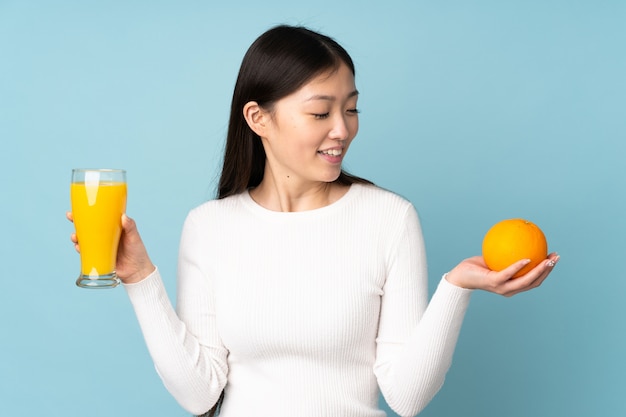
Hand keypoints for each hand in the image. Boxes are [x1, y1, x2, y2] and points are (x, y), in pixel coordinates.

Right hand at [67, 212, 154, 283]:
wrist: (136, 271)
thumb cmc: (137, 251)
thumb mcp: (134, 237)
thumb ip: (130, 227)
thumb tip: (123, 216)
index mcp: (112, 228)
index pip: (98, 217)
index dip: (88, 212)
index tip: (79, 206)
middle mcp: (104, 236)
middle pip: (88, 227)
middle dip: (77, 222)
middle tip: (71, 218)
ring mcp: (100, 247)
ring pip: (84, 239)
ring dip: (76, 236)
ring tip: (75, 236)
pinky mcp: (98, 257)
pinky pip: (86, 252)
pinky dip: (80, 249)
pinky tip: (78, 248)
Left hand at [445, 253, 559, 296]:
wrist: (461, 276)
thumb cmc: (477, 267)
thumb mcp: (495, 258)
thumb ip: (507, 253)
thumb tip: (519, 238)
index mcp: (513, 286)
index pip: (534, 281)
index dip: (546, 272)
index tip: (553, 259)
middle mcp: (510, 290)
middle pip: (535, 282)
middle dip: (548, 270)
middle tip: (556, 258)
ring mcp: (503, 287)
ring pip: (526, 281)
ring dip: (540, 270)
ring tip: (548, 259)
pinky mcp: (495, 282)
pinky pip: (510, 273)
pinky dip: (520, 266)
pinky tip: (528, 258)